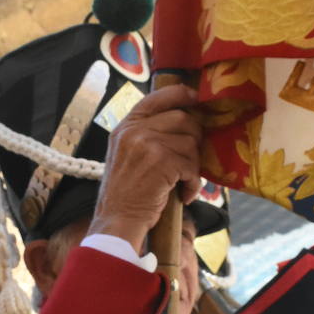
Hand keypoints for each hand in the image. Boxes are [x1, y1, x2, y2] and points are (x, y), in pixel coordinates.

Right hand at [88, 84, 201, 252]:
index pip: (157, 97)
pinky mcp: (161, 161)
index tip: (195, 98)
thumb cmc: (126, 193)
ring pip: (191, 143)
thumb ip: (147, 134)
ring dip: (193, 166)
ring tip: (183, 183)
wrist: (117, 219)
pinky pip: (192, 165)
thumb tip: (184, 121)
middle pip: (183, 118)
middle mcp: (135, 130)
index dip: (180, 94)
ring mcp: (147, 144)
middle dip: (194, 140)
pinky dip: (193, 183)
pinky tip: (184, 195)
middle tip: (190, 161)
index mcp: (126, 125)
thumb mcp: (127, 154)